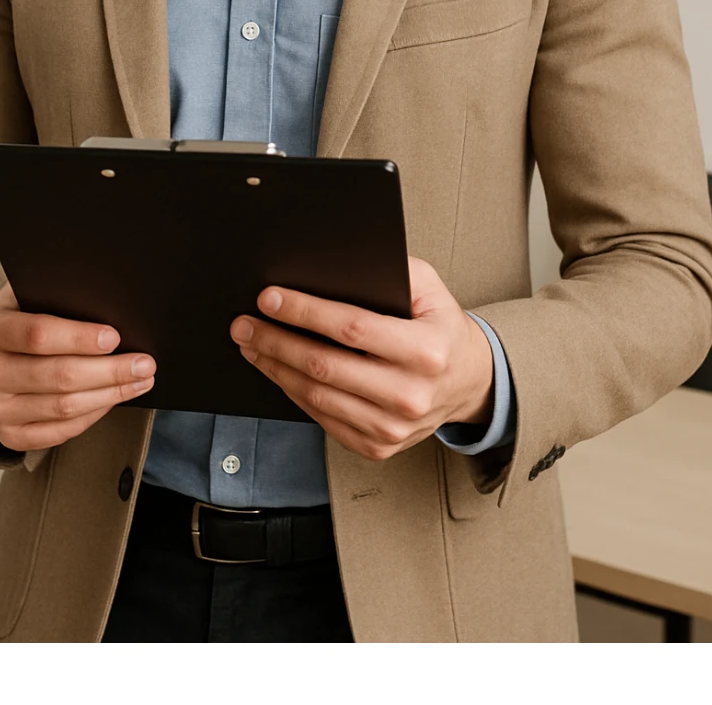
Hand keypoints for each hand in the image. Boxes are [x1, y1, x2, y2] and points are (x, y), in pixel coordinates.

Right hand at [0, 282, 155, 451]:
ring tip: (140, 380)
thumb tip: (111, 303)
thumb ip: (59, 295)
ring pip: (62, 407)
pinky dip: (93, 415)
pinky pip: (59, 432)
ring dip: (109, 394)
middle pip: (57, 376)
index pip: (37, 334)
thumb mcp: (31, 295)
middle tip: (144, 363)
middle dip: (109, 370)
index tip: (115, 337)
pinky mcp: (8, 435)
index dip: (79, 338)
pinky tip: (114, 398)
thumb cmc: (25, 317)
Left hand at [229, 257, 493, 461]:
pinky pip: (323, 417)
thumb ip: (390, 269)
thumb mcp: (429, 287)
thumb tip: (328, 266)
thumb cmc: (439, 326)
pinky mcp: (378, 446)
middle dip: (276, 341)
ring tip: (251, 343)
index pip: (352, 328)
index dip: (305, 312)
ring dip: (275, 368)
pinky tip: (276, 369)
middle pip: (326, 366)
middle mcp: (411, 395)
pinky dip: (292, 392)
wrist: (467, 381)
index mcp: (426, 351)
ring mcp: (394, 428)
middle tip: (244, 323)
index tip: (269, 298)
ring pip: (317, 396)